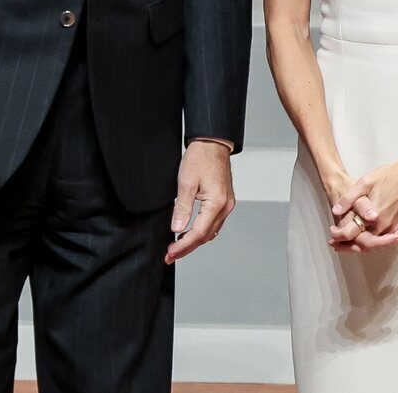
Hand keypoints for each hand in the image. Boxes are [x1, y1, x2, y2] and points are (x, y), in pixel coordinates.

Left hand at [165, 140, 234, 264]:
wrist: (212, 142)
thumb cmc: (201, 157)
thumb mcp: (186, 182)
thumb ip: (182, 208)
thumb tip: (177, 228)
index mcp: (217, 203)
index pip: (199, 233)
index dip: (183, 245)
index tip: (170, 253)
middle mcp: (226, 206)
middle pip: (206, 236)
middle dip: (187, 247)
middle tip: (170, 255)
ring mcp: (227, 204)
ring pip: (211, 231)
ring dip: (194, 241)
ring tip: (177, 246)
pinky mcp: (224, 200)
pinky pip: (213, 222)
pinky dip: (201, 230)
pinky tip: (190, 232)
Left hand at [327, 157, 397, 253]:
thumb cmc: (389, 176)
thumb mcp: (365, 182)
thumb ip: (349, 199)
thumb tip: (336, 211)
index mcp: (374, 217)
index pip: (353, 234)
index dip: (340, 236)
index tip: (331, 234)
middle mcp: (384, 226)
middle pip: (364, 244)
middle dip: (349, 245)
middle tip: (335, 244)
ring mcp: (393, 226)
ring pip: (375, 243)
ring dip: (361, 244)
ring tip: (347, 243)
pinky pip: (385, 238)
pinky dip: (374, 241)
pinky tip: (366, 237)